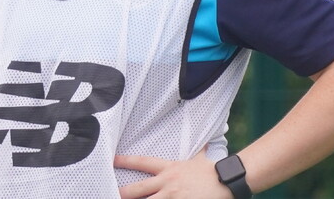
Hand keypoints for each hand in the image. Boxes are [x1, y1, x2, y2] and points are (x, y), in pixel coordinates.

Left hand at [114, 148, 233, 198]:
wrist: (226, 181)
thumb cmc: (212, 171)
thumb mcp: (200, 158)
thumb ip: (196, 151)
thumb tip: (202, 141)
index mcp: (169, 169)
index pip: (143, 163)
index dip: (125, 161)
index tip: (112, 160)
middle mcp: (166, 183)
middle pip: (136, 189)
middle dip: (121, 193)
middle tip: (108, 192)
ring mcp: (171, 197)